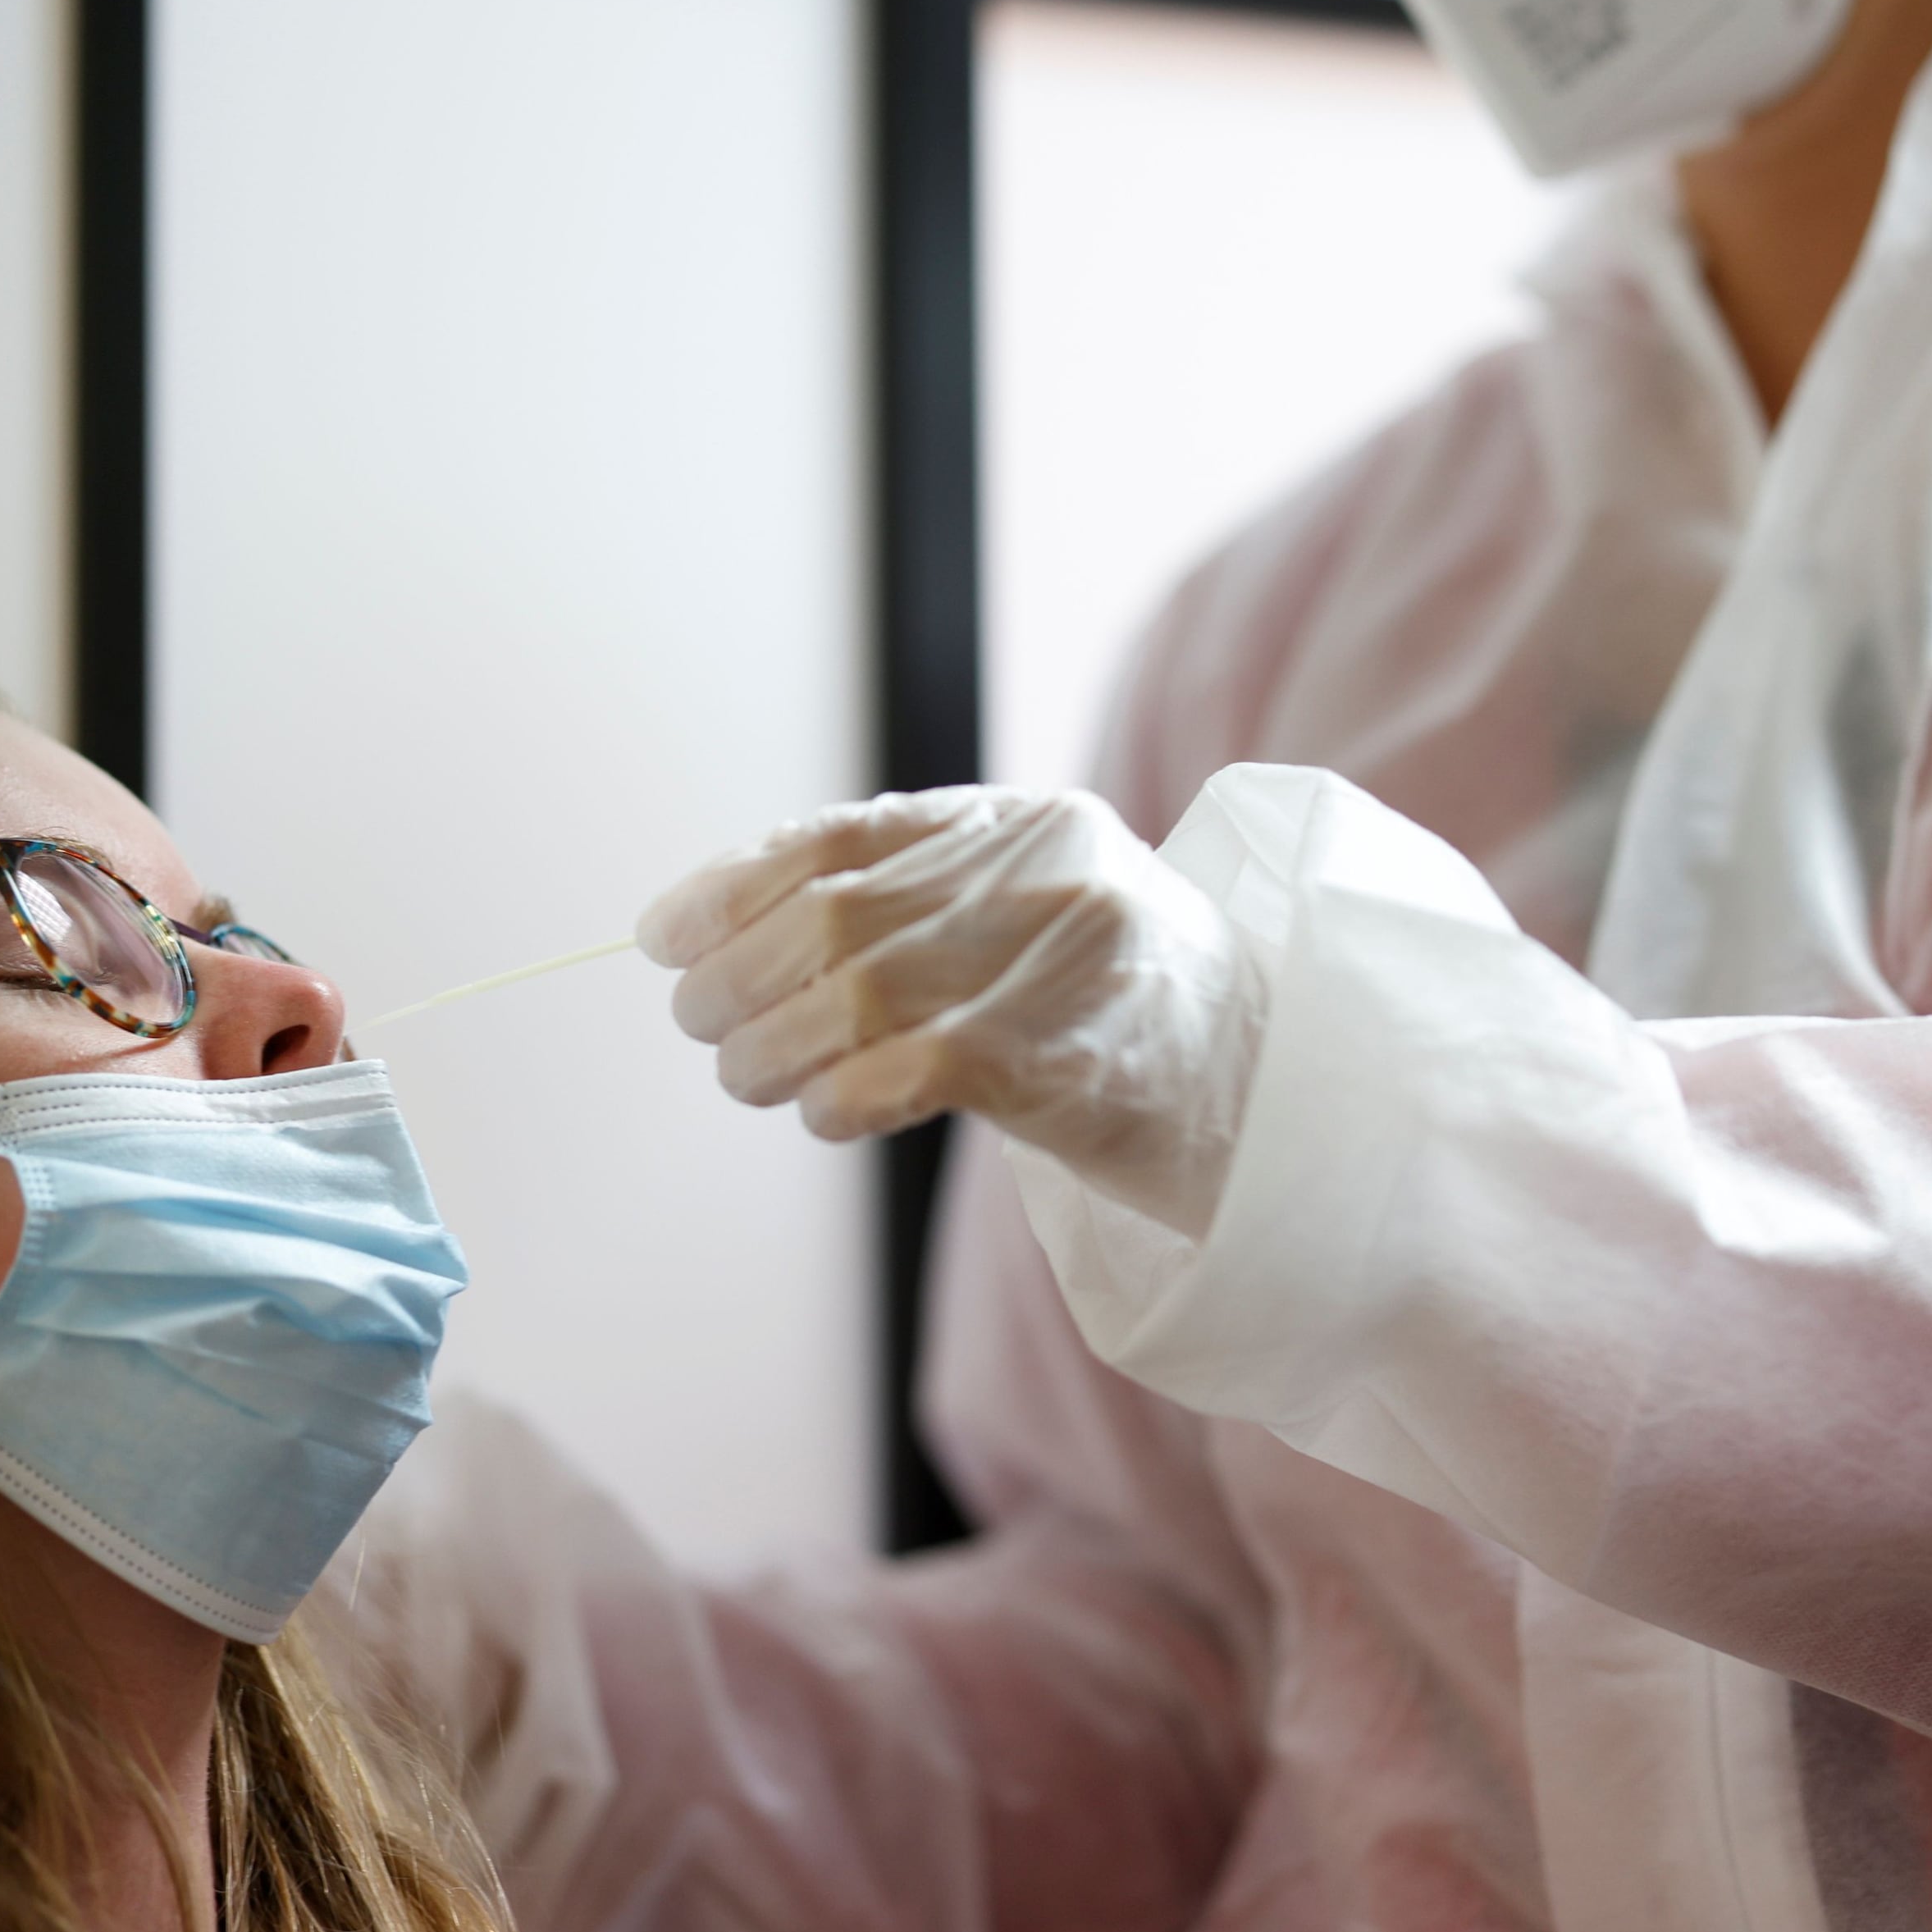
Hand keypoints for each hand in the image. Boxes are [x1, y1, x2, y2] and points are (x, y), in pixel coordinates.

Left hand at [635, 787, 1264, 1235]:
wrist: (1264, 1084)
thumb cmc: (1108, 1001)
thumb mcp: (1018, 906)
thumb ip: (900, 892)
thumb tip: (711, 921)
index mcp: (1019, 818)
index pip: (839, 835)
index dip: (733, 886)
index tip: (667, 936)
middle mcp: (1046, 870)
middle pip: (832, 919)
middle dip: (737, 977)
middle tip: (703, 1024)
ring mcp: (1067, 962)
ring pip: (856, 995)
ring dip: (771, 1048)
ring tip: (750, 1078)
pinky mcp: (1074, 1060)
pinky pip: (916, 1068)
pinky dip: (842, 1095)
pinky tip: (823, 1113)